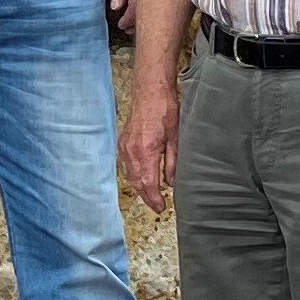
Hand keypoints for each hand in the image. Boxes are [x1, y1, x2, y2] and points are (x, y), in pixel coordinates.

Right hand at [123, 80, 177, 214]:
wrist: (150, 91)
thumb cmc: (165, 110)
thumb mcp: (176, 138)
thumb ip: (173, 163)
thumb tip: (172, 182)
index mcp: (146, 151)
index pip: (148, 183)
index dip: (154, 199)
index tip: (161, 208)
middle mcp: (131, 151)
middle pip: (136, 182)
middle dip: (146, 197)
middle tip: (157, 207)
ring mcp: (124, 146)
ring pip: (130, 175)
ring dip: (139, 188)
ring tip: (150, 196)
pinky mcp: (123, 142)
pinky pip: (126, 165)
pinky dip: (133, 175)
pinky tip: (141, 178)